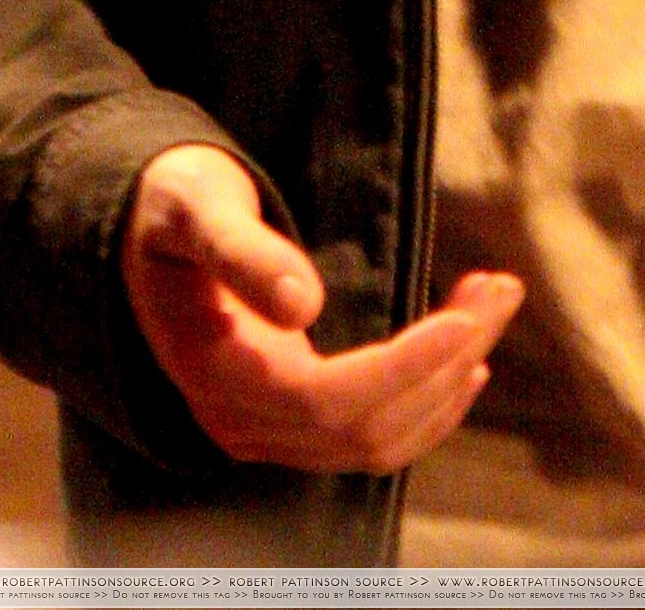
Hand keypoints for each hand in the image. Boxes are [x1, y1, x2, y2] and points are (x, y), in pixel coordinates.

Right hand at [121, 143, 522, 471]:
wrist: (141, 230)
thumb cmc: (170, 207)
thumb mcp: (196, 208)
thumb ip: (243, 252)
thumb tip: (305, 302)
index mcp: (217, 373)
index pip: (327, 401)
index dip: (402, 369)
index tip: (463, 318)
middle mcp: (243, 422)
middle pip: (367, 425)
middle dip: (446, 362)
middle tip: (502, 287)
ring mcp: (267, 430)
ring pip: (379, 437)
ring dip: (448, 379)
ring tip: (495, 301)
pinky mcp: (291, 420)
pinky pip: (370, 436)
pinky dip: (427, 403)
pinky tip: (466, 361)